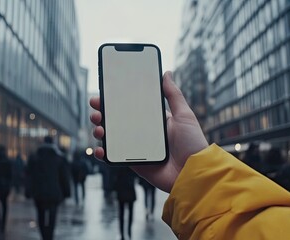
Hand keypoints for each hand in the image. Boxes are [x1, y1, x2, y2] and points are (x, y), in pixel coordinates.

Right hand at [89, 71, 207, 192]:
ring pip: (111, 137)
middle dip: (102, 113)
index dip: (116, 99)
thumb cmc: (193, 144)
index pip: (130, 107)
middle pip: (116, 120)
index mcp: (153, 120)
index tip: (105, 91)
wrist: (193, 173)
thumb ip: (173, 95)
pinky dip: (103, 153)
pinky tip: (100, 149)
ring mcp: (136, 148)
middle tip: (96, 106)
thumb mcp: (184, 115)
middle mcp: (142, 133)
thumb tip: (166, 73)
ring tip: (99, 127)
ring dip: (100, 130)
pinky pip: (113, 157)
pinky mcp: (132, 163)